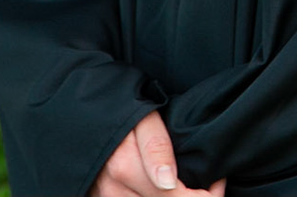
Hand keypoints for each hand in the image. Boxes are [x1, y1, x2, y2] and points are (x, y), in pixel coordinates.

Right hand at [90, 110, 226, 196]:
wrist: (82, 114)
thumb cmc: (118, 109)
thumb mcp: (142, 116)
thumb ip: (157, 147)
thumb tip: (168, 182)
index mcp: (126, 169)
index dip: (206, 196)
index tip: (215, 180)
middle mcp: (113, 191)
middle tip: (207, 185)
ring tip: (187, 187)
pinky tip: (164, 189)